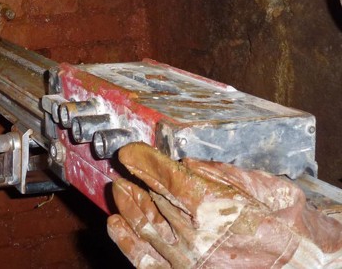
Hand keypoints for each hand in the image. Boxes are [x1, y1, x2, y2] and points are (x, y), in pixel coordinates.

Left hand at [107, 142, 341, 267]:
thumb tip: (186, 163)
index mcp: (213, 207)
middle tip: (128, 167)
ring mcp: (188, 262)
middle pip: (151, 197)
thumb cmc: (293, 229)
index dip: (141, 160)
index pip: (162, 175)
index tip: (130, 151)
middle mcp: (195, 236)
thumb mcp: (264, 187)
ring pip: (143, 226)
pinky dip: (126, 241)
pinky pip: (145, 261)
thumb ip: (220, 172)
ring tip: (120, 188)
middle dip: (136, 178)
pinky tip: (116, 223)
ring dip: (126, 204)